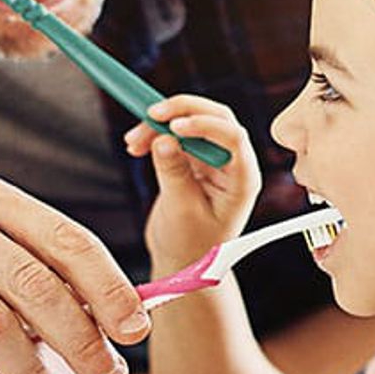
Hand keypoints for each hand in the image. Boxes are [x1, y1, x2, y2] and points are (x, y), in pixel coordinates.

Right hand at [122, 96, 262, 274]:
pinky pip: (175, 135)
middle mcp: (232, 164)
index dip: (205, 125)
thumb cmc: (189, 246)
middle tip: (150, 114)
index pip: (233, 137)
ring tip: (132, 142)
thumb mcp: (180, 211)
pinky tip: (135, 146)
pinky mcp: (193, 161)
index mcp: (242, 179)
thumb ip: (174, 173)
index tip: (173, 126)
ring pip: (191, 123)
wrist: (180, 262)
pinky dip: (155, 135)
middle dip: (182, 111)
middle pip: (215, 118)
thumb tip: (164, 138)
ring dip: (161, 124)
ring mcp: (213, 160)